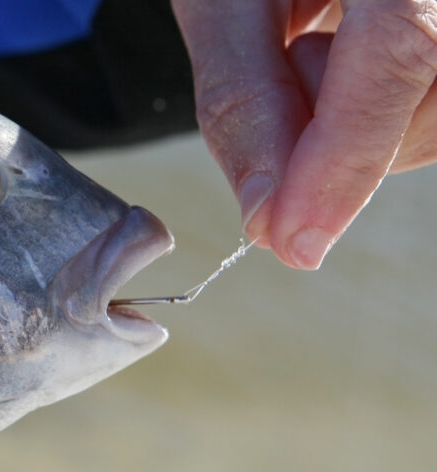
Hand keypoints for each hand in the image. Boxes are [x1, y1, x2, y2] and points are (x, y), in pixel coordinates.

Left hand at [172, 0, 436, 268]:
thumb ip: (244, 98)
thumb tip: (270, 217)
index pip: (403, 48)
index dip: (344, 157)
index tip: (292, 242)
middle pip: (429, 101)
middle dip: (337, 138)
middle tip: (292, 57)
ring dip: (360, 125)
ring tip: (320, 39)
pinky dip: (383, 113)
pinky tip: (352, 51)